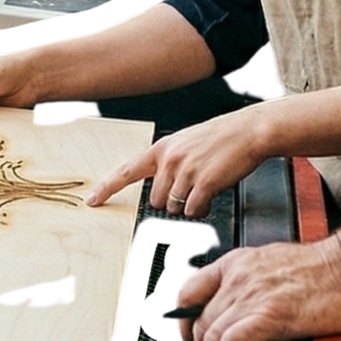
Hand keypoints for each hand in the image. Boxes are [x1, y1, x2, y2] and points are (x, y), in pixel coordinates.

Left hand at [85, 107, 274, 214]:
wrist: (249, 131)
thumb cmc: (220, 138)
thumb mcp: (185, 143)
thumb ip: (169, 162)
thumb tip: (161, 189)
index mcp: (162, 149)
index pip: (126, 171)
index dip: (107, 188)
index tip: (92, 201)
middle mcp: (169, 160)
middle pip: (157, 200)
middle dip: (173, 200)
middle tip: (193, 185)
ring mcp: (186, 171)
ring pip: (175, 207)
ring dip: (189, 204)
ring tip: (205, 184)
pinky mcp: (203, 182)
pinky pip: (194, 210)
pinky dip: (203, 207)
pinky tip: (212, 192)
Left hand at [176, 235, 340, 340]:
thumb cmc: (324, 267)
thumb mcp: (272, 261)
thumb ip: (250, 278)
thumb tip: (238, 303)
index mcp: (237, 262)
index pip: (189, 291)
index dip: (183, 320)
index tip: (190, 337)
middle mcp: (238, 278)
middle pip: (198, 320)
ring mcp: (251, 297)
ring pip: (209, 336)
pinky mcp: (268, 317)